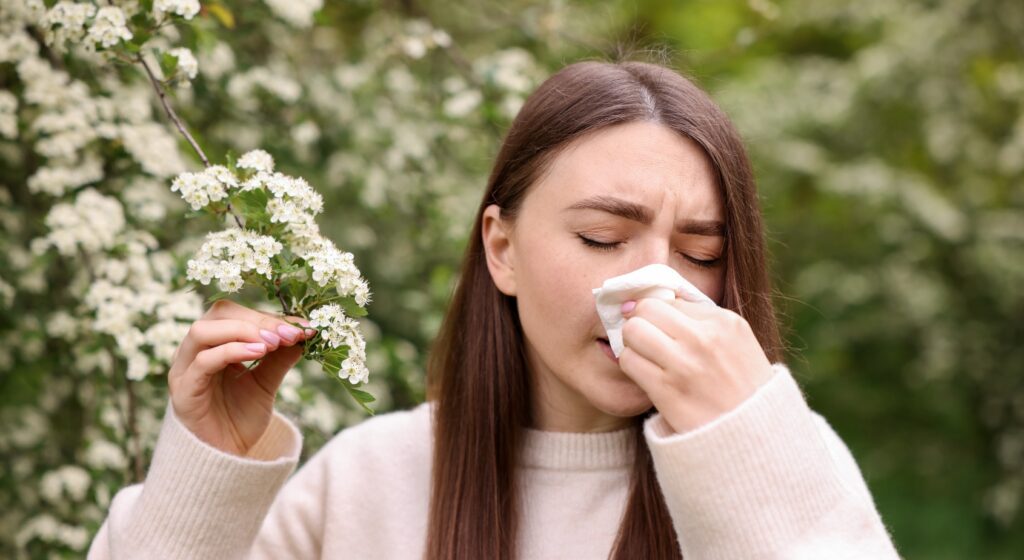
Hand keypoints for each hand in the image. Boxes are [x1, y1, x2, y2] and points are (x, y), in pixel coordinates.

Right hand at [168, 300, 315, 455]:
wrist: (225, 459)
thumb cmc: (240, 418)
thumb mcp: (267, 382)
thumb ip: (280, 357)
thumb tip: (303, 332)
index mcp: (213, 343)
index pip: (237, 313)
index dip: (270, 316)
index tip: (303, 327)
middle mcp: (194, 351)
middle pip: (219, 314)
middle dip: (258, 320)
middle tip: (288, 333)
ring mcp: (184, 369)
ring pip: (203, 331)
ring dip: (243, 331)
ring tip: (274, 343)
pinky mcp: (183, 390)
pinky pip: (203, 361)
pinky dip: (232, 351)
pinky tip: (259, 353)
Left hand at [618, 297, 775, 433]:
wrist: (754, 437)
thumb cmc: (742, 388)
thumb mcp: (736, 343)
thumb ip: (701, 320)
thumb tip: (654, 300)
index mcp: (724, 322)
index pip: (670, 300)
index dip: (659, 314)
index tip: (659, 328)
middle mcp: (705, 339)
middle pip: (646, 309)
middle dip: (641, 322)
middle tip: (646, 340)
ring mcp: (685, 365)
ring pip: (633, 331)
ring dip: (633, 344)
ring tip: (647, 358)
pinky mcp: (667, 391)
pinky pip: (629, 362)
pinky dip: (631, 366)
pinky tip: (646, 376)